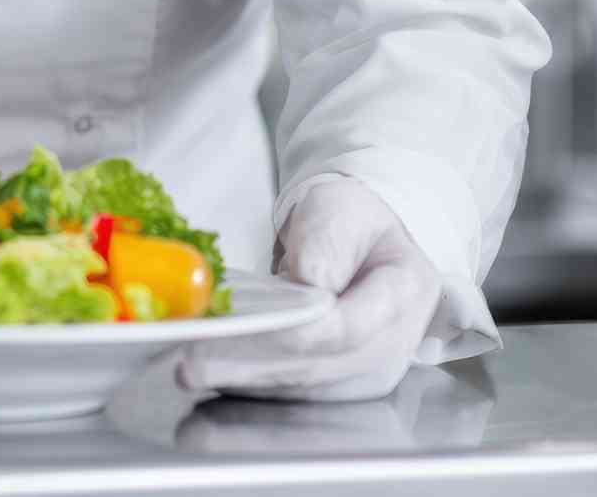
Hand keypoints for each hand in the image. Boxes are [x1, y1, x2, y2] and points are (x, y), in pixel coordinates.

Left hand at [174, 178, 440, 402]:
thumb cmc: (350, 218)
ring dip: (245, 381)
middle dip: (254, 367)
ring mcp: (370, 370)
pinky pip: (296, 387)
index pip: (348, 326)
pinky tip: (216, 374)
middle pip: (319, 365)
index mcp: (404, 292)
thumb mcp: (340, 209)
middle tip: (193, 364)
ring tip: (192, 372)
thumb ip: (327, 245)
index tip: (247, 330)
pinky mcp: (342, 382)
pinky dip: (254, 382)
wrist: (362, 239)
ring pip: (303, 384)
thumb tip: (308, 285)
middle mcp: (394, 344)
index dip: (297, 334)